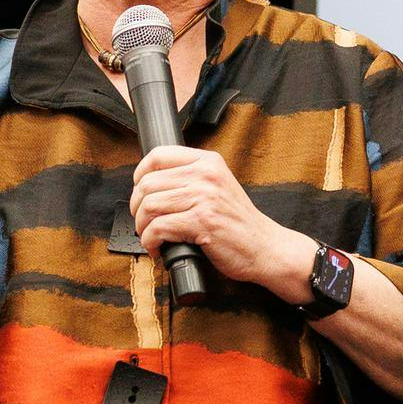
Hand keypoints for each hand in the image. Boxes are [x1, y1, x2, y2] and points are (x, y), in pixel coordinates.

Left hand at [130, 145, 314, 295]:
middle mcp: (206, 175)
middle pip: (147, 183)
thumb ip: (192, 178)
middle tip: (144, 222)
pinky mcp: (202, 222)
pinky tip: (158, 248)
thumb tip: (150, 184)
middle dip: (137, 207)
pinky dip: (150, 242)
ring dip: (142, 227)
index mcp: (208, 162)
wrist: (264, 247)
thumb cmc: (238, 222)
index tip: (141, 191)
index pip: (158, 155)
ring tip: (151, 237)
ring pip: (148, 205)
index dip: (140, 174)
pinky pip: (157, 228)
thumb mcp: (219, 186)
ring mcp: (204, 197)